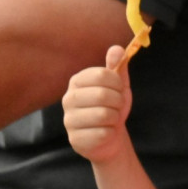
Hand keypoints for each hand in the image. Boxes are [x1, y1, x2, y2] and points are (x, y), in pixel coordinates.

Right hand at [62, 45, 132, 163]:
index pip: (101, 74)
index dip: (117, 83)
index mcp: (77, 81)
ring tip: (110, 118)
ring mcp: (69, 120)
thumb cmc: (112, 106)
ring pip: (104, 115)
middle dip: (118, 101)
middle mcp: (68, 99)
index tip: (119, 89)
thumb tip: (117, 49)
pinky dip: (111, 132)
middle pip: (102, 94)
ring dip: (115, 117)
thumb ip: (117, 66)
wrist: (109, 136)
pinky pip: (103, 133)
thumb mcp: (118, 84)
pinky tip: (105, 131)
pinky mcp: (76, 139)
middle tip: (116, 106)